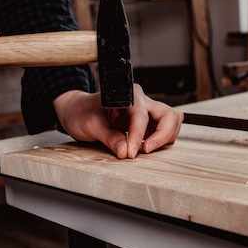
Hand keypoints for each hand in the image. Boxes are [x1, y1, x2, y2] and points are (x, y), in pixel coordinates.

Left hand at [53, 84, 183, 158]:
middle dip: (163, 135)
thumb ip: (109, 138)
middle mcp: (140, 100)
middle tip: (146, 151)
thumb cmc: (81, 111)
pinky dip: (161, 140)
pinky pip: (163, 129)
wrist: (76, 110)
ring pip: (171, 121)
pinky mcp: (147, 121)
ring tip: (145, 149)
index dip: (138, 136)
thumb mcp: (90, 125)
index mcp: (127, 95)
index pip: (141, 115)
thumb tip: (124, 152)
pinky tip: (145, 147)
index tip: (131, 153)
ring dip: (164, 137)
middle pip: (168, 114)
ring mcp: (145, 110)